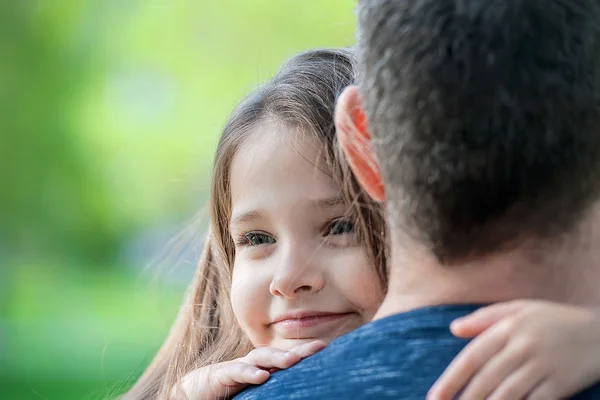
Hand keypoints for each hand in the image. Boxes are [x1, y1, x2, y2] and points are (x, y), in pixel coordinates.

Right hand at [172, 340, 325, 398]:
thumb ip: (274, 388)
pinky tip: (261, 376)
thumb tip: (298, 390)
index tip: (326, 348)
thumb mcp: (253, 392)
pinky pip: (236, 371)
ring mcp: (236, 367)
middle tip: (319, 348)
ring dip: (277, 358)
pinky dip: (248, 373)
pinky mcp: (220, 375)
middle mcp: (251, 364)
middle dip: (299, 349)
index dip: (305, 352)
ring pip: (259, 357)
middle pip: (278, 353)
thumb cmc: (226, 393)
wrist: (192, 393)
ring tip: (294, 360)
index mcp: (261, 368)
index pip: (286, 358)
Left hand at [428, 300, 599, 399]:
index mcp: (508, 328)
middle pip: (486, 379)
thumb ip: (484, 318)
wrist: (599, 330)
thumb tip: (454, 328)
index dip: (452, 379)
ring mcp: (543, 366)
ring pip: (507, 394)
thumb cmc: (553, 319)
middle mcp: (523, 346)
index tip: (434, 396)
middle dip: (464, 399)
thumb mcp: (519, 309)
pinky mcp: (562, 383)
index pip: (472, 357)